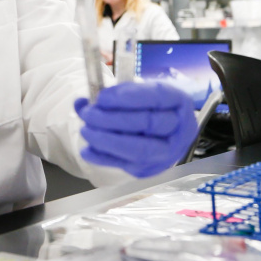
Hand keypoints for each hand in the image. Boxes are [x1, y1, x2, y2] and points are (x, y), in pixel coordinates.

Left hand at [74, 82, 196, 178]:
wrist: (162, 132)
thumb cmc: (148, 107)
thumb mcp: (136, 92)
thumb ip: (111, 94)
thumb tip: (80, 103)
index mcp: (179, 102)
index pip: (156, 97)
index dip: (128, 97)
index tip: (102, 97)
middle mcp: (179, 129)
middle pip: (147, 124)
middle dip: (112, 119)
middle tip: (88, 113)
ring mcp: (166, 153)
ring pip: (139, 149)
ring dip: (107, 140)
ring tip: (86, 130)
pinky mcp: (149, 169)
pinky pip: (126, 165)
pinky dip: (103, 157)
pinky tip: (87, 149)